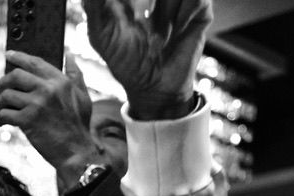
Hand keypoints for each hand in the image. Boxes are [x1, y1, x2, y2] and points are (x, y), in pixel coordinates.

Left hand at [0, 52, 98, 180]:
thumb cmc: (79, 127)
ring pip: (6, 94)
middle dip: (3, 82)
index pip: (34, 62)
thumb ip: (75, 74)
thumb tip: (69, 54)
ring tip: (0, 108)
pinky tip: (0, 122)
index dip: (18, 57)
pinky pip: (4, 114)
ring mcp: (36, 104)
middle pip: (15, 75)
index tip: (8, 55)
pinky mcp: (28, 120)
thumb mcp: (82, 96)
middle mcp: (47, 89)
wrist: (76, 153)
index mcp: (60, 81)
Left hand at [82, 0, 211, 118]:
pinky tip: (176, 33)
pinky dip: (183, 16)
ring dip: (165, 13)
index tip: (133, 18)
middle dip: (143, 1)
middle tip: (139, 21)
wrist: (154, 88)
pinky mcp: (200, 7)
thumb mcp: (101, 36)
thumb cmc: (125, 63)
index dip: (135, 0)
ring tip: (159, 38)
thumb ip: (93, 7)